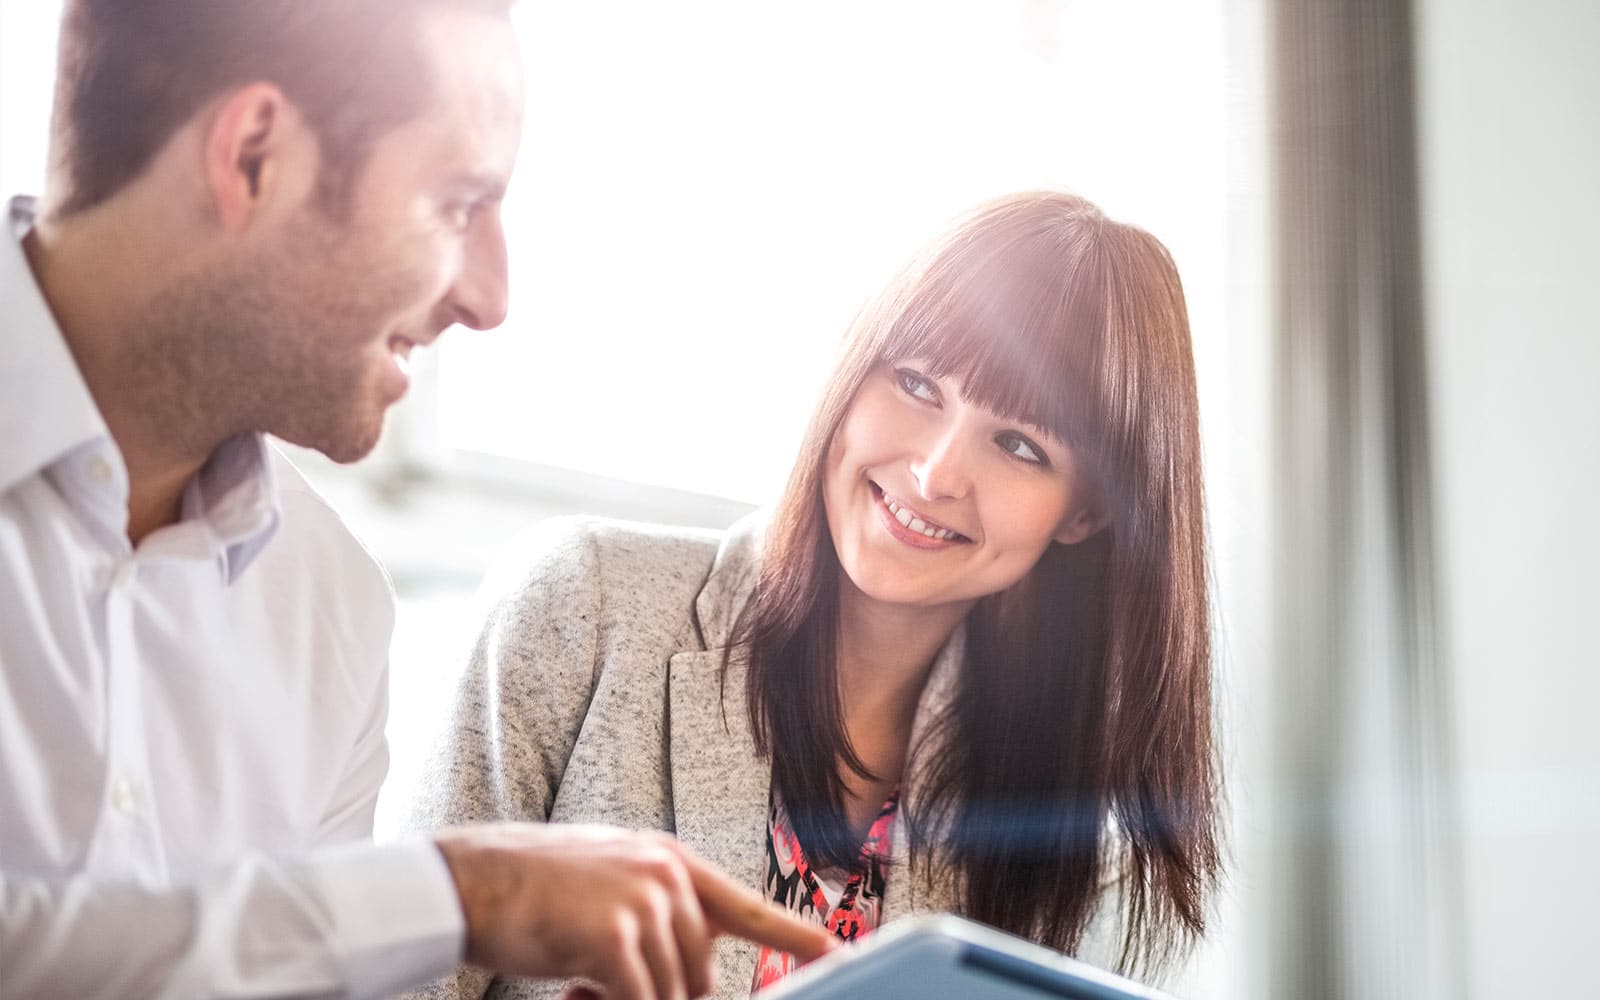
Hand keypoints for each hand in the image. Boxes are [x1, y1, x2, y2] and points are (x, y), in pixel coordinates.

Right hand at [434, 823, 835, 999]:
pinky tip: (569, 990)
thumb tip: (686, 971)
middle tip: (595, 990)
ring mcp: (645, 902)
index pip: (746, 906)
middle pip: (700, 974)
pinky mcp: (616, 936)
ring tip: (575, 984)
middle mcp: (668, 876)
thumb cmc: (531, 888)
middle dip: (660, 997)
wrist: (470, 880)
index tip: (836, 952)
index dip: (793, 934)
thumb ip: (656, 915)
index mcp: (670, 862)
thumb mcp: (608, 885)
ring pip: (670, 994)